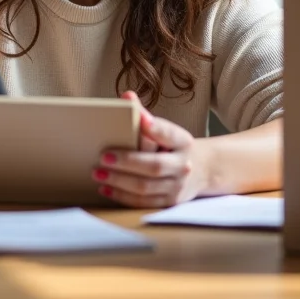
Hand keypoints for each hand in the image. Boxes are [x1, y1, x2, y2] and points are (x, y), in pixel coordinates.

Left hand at [93, 91, 209, 207]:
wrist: (201, 169)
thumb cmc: (173, 146)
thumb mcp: (166, 129)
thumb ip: (145, 116)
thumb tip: (126, 96)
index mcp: (183, 141)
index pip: (168, 133)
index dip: (155, 127)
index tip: (141, 119)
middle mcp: (183, 165)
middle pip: (154, 166)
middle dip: (127, 162)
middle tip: (103, 156)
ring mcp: (178, 187)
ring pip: (145, 187)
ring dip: (119, 181)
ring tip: (98, 172)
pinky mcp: (169, 203)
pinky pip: (143, 202)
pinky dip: (122, 196)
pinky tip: (105, 188)